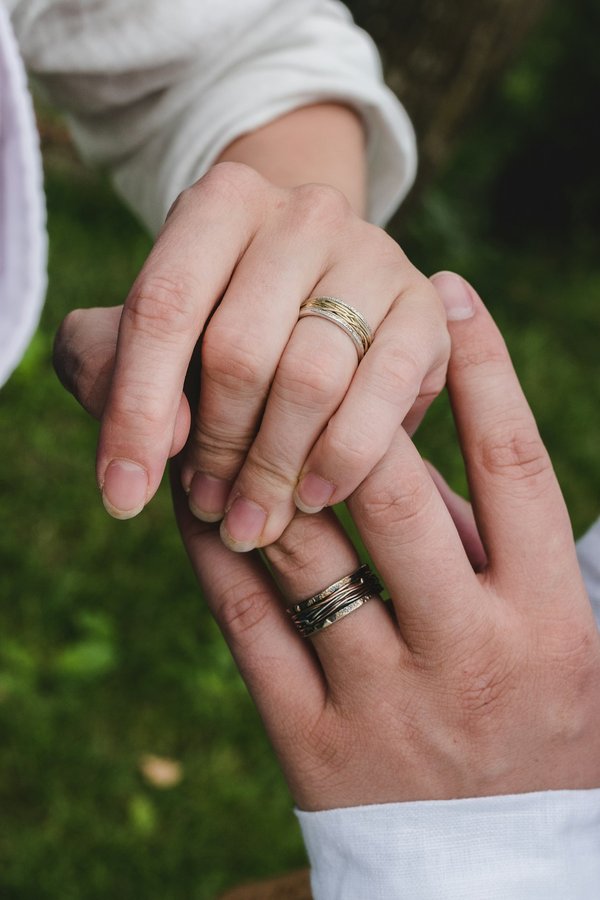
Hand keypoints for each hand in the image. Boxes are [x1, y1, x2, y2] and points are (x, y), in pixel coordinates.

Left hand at [54, 161, 448, 551]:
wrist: (331, 291)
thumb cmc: (225, 318)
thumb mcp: (153, 331)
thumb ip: (107, 366)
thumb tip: (154, 446)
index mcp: (221, 202)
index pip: (162, 308)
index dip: (136, 411)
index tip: (122, 497)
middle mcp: (303, 212)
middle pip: (239, 350)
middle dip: (214, 450)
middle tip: (207, 510)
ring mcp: (373, 254)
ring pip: (310, 378)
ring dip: (273, 468)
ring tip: (251, 520)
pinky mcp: (425, 306)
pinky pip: (384, 390)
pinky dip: (344, 456)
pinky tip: (314, 496)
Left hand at [173, 272, 599, 810]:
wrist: (501, 877)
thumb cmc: (538, 732)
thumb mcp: (556, 641)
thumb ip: (493, 550)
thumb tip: (413, 452)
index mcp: (546, 620)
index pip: (514, 465)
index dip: (483, 367)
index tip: (444, 293)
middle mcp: (470, 654)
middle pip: (395, 493)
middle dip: (342, 402)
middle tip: (304, 333)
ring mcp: (386, 702)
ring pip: (305, 550)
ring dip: (259, 462)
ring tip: (227, 396)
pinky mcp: (313, 745)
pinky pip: (249, 624)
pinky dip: (215, 551)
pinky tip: (195, 500)